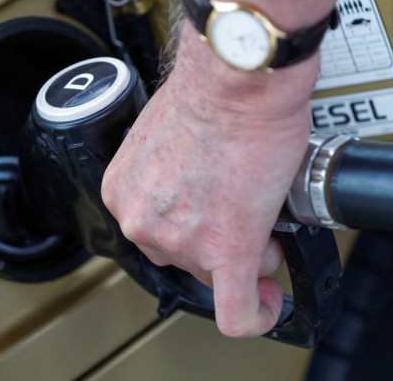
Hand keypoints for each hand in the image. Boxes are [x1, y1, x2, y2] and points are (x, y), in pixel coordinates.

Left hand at [102, 24, 319, 336]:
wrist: (239, 78)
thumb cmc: (212, 90)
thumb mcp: (166, 135)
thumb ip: (171, 173)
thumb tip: (199, 185)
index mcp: (126, 190)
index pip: (156, 233)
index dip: (190, 229)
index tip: (207, 226)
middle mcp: (144, 219)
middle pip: (184, 257)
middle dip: (218, 241)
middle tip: (243, 213)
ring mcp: (182, 240)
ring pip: (217, 276)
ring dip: (246, 256)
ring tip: (263, 220)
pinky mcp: (226, 251)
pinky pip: (238, 312)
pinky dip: (255, 314)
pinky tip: (266, 305)